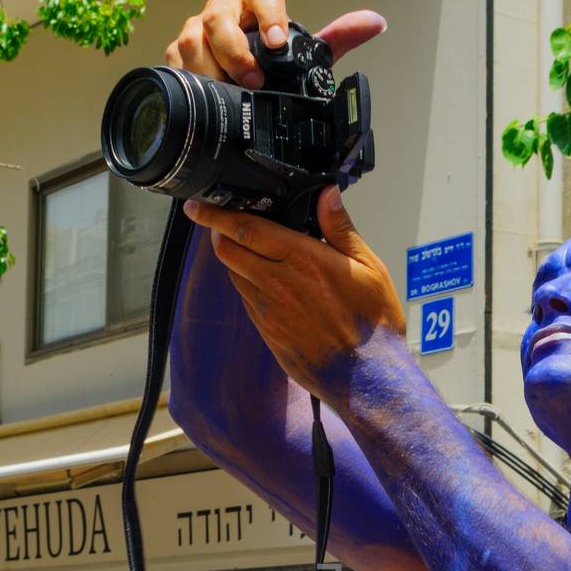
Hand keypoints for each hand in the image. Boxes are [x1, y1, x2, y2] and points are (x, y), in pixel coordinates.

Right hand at [165, 0, 385, 85]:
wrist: (238, 85)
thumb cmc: (272, 65)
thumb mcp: (306, 55)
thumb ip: (337, 38)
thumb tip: (376, 22)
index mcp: (256, 5)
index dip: (269, 14)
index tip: (278, 42)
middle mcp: (224, 12)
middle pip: (219, 18)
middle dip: (235, 51)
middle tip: (252, 80)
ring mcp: (197, 31)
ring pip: (193, 41)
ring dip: (210, 69)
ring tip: (228, 93)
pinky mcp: (177, 53)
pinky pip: (175, 62)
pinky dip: (188, 80)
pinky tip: (203, 98)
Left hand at [182, 188, 405, 401]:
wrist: (367, 377)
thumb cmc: (373, 322)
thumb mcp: (369, 267)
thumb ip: (340, 228)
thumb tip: (327, 194)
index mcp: (302, 259)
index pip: (245, 228)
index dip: (214, 214)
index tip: (197, 205)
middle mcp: (277, 283)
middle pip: (227, 251)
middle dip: (217, 233)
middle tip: (220, 225)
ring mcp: (268, 311)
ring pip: (235, 275)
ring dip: (235, 260)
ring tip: (251, 253)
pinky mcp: (268, 333)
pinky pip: (248, 301)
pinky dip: (249, 286)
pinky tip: (269, 286)